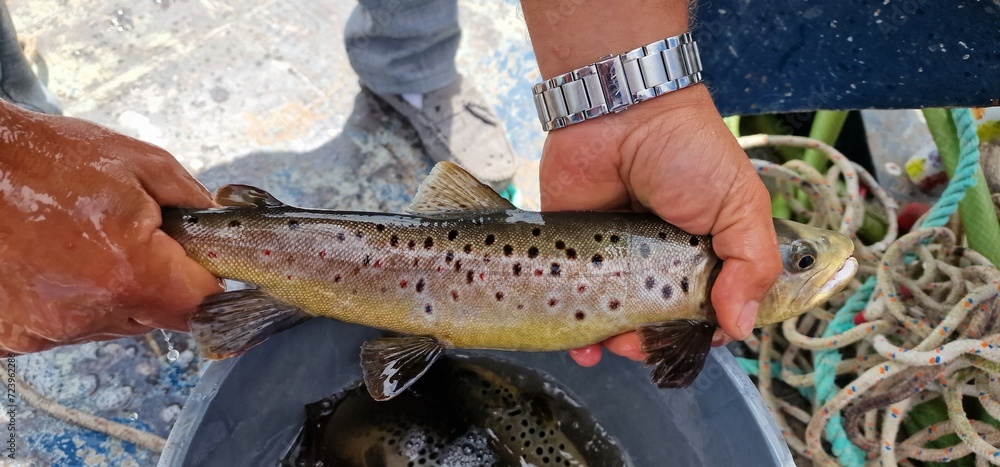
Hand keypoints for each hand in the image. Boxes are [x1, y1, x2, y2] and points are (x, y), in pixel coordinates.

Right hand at [0, 100, 221, 353]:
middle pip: (157, 318)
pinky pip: (65, 327)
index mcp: (131, 274)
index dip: (207, 283)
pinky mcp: (16, 337)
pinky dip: (69, 301)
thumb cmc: (47, 159)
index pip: (200, 307)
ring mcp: (48, 331)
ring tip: (84, 246)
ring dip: (113, 294)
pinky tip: (54, 263)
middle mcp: (90, 313)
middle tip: (133, 240)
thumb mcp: (142, 164)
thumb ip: (194, 203)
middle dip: (159, 285)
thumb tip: (221, 229)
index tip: (202, 264)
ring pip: (112, 323)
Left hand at [539, 86, 781, 366]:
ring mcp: (615, 258)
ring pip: (615, 321)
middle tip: (646, 342)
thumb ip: (752, 265)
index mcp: (706, 253)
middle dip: (654, 344)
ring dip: (615, 344)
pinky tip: (581, 348)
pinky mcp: (574, 251)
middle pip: (659, 325)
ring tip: (614, 342)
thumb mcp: (741, 205)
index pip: (709, 311)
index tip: (695, 339)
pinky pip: (572, 301)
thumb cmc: (688, 152)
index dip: (703, 333)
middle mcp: (661, 262)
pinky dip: (576, 333)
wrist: (620, 110)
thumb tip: (741, 326)